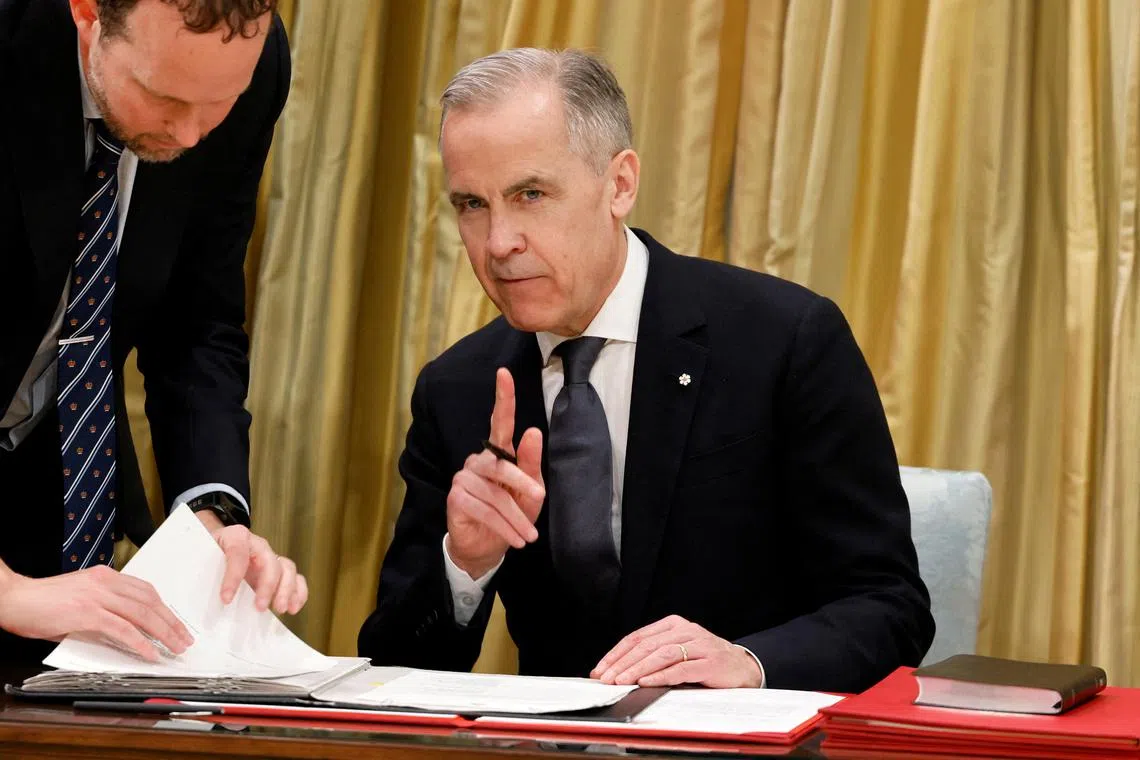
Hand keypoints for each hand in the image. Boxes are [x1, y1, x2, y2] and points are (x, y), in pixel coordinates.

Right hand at [0, 564, 192, 661]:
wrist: (14, 598)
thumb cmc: (42, 601)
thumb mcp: (80, 597)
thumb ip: (103, 606)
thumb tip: (125, 627)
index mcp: (105, 576)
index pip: (145, 590)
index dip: (164, 608)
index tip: (176, 622)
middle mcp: (105, 582)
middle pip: (150, 601)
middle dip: (171, 621)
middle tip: (185, 638)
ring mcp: (97, 597)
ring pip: (141, 614)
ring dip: (163, 632)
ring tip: (175, 647)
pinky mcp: (87, 613)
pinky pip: (121, 629)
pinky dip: (139, 642)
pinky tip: (150, 653)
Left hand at [194, 511, 307, 614]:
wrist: (218, 542)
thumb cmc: (208, 552)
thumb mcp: (199, 555)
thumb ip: (198, 570)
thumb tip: (185, 598)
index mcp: (235, 537)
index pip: (237, 553)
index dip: (233, 576)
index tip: (226, 599)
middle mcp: (258, 545)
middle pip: (270, 561)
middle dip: (267, 586)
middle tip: (260, 608)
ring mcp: (270, 557)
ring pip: (287, 568)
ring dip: (287, 590)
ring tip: (280, 610)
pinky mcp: (278, 570)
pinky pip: (296, 578)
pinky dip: (298, 592)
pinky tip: (293, 608)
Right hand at [446, 367, 544, 578]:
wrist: (487, 549)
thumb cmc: (512, 514)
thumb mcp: (530, 492)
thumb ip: (531, 464)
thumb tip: (533, 431)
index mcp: (497, 453)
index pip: (499, 423)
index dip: (503, 398)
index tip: (504, 373)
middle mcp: (477, 461)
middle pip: (501, 464)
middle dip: (521, 483)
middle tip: (539, 498)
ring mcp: (463, 478)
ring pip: (495, 494)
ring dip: (515, 517)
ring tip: (529, 536)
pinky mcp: (455, 498)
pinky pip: (483, 510)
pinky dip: (503, 527)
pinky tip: (515, 540)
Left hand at [591, 615, 763, 687]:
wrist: (741, 667)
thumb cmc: (705, 660)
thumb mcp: (678, 651)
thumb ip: (653, 656)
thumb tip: (618, 671)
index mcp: (673, 624)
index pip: (637, 637)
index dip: (616, 653)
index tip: (600, 669)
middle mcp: (686, 630)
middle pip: (646, 645)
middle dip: (622, 663)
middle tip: (606, 678)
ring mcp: (699, 645)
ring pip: (662, 654)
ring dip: (638, 669)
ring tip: (622, 681)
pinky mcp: (710, 662)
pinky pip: (681, 668)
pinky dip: (661, 676)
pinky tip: (646, 682)